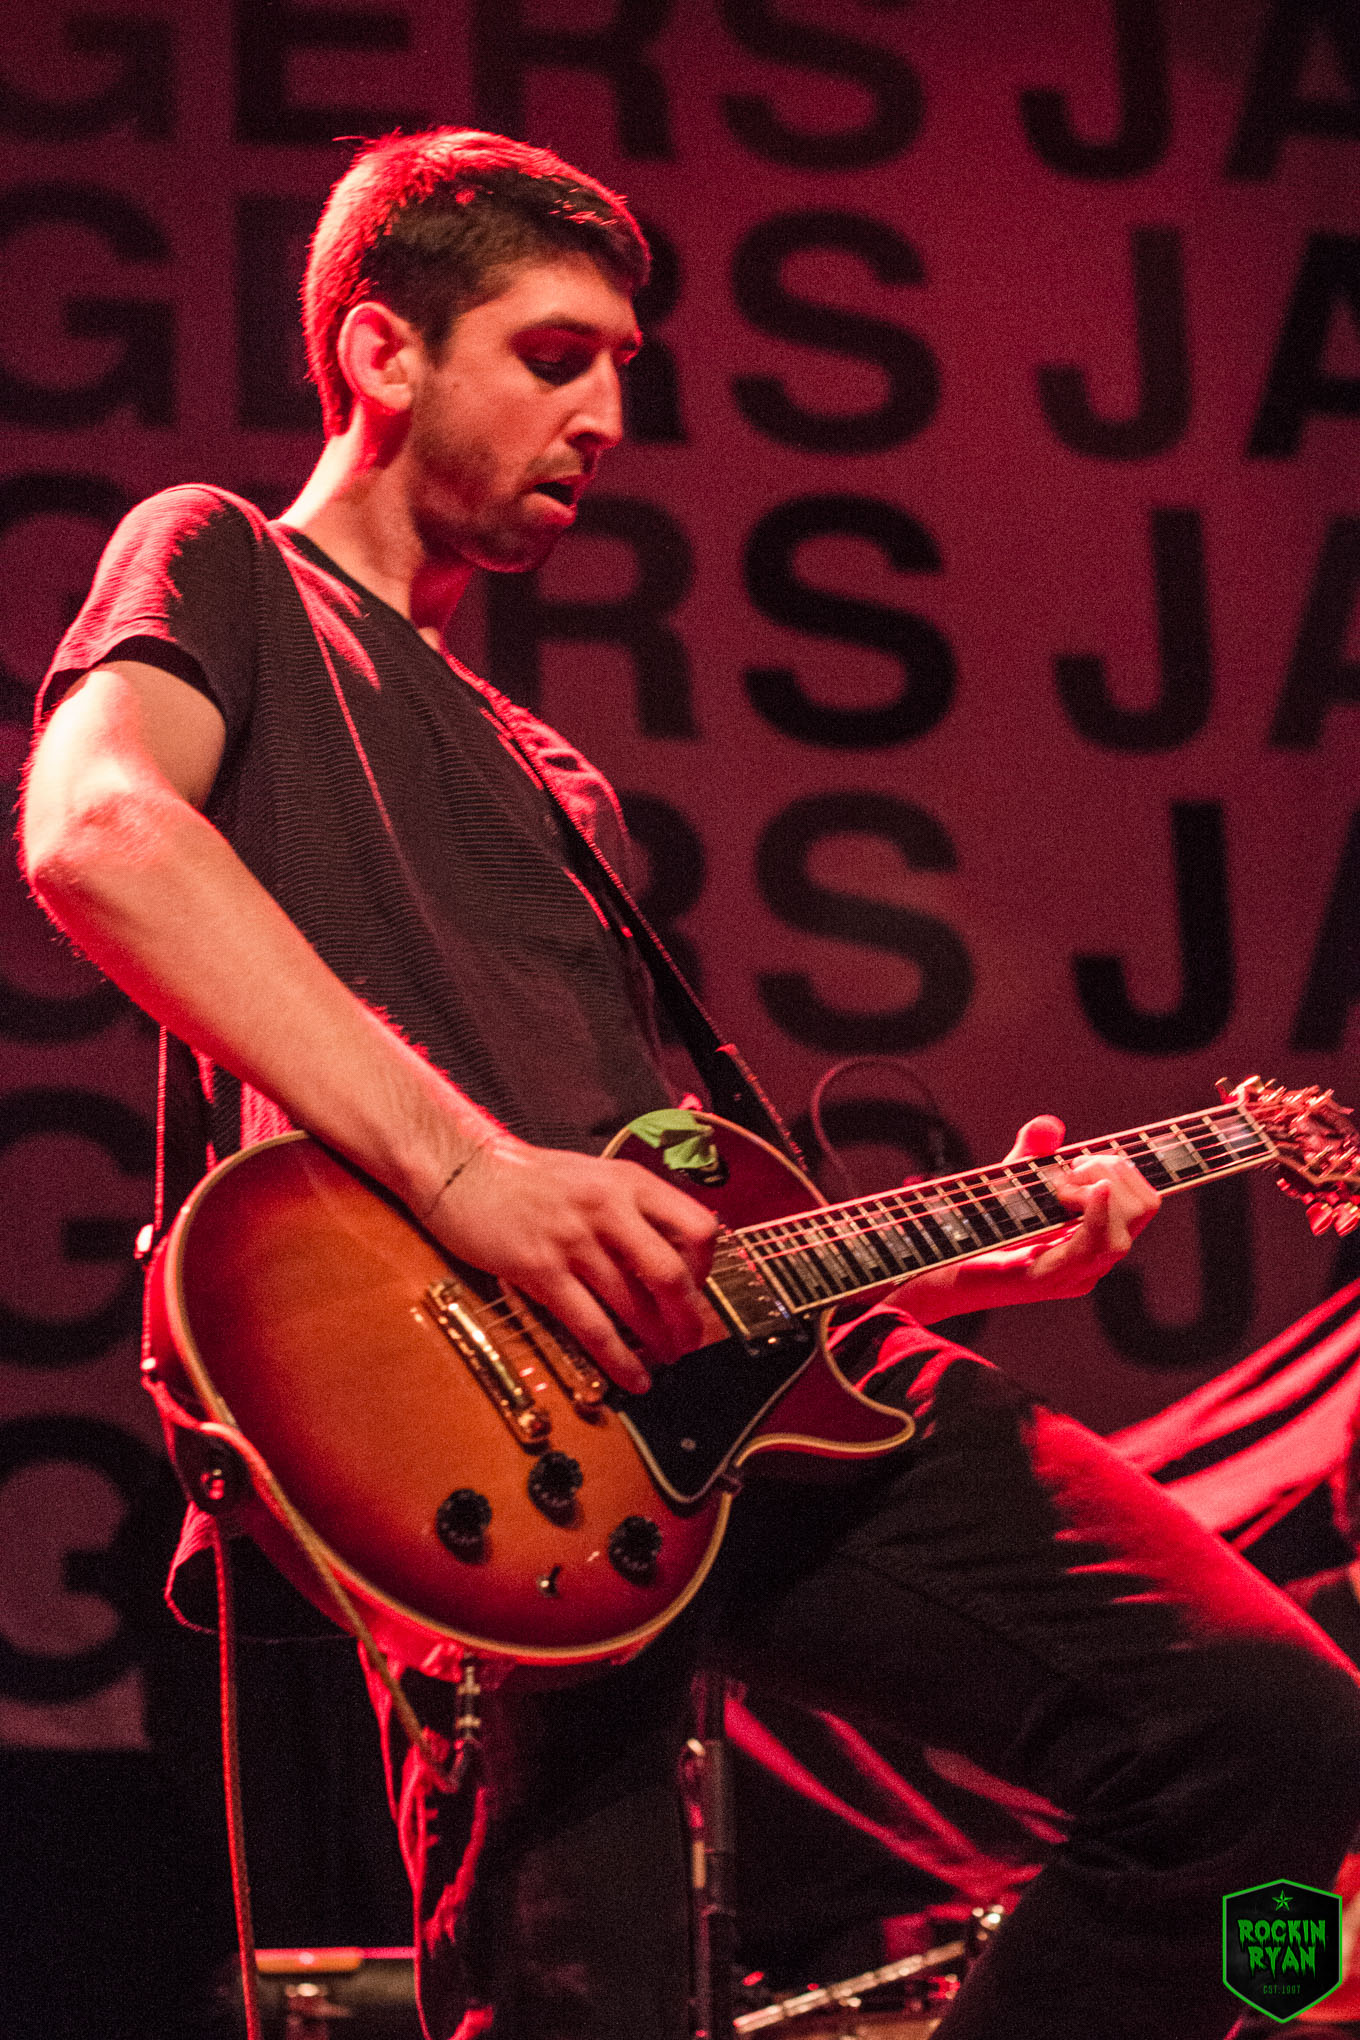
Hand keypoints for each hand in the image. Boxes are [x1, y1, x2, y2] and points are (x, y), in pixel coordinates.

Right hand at [423, 1135, 718, 1392]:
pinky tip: (630, 1377)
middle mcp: (608, 1208)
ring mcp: (573, 1240)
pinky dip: (617, 1359)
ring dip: (656, 1343)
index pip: (696, 1228)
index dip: (706, 1269)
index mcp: (628, 1182)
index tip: (698, 1291)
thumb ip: (632, 1210)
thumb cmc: (527, 1178)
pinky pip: (591, 1326)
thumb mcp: (594, 1176)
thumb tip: (669, 1259)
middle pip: (671, 1274)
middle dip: (689, 1319)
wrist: (462, 1170)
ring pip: (633, 1305)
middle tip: (692, 1341)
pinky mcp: (540, 1270)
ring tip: (665, 1361)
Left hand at [893, 1112, 1161, 1323]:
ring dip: (1098, 1190)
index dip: (1126, 1168)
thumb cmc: (981, 1223)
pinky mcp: (1050, 1279)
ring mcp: (1076, 1273)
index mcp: (1096, 1235)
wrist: (940, 1264)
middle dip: (1113, 1172)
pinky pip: (1093, 1249)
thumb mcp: (1013, 1179)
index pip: (1145, 1201)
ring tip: (1062, 1183)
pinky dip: (1097, 1215)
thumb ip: (1033, 1151)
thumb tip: (1049, 1126)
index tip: (1087, 1158)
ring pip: (1123, 1233)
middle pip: (1143, 1209)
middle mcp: (1094, 1259)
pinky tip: (1089, 1191)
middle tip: (1069, 1170)